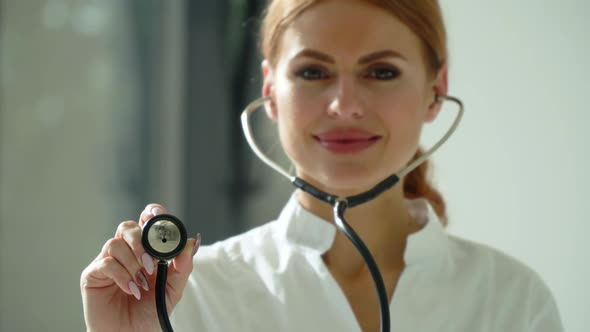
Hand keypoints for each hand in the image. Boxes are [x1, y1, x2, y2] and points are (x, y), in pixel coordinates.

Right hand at [81, 204, 199, 331]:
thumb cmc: (150, 312)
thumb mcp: (173, 289)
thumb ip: (183, 266)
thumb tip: (191, 242)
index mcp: (146, 251)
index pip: (146, 222)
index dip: (152, 213)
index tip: (158, 217)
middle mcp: (126, 252)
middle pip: (128, 226)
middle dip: (141, 242)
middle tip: (151, 264)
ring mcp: (108, 261)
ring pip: (115, 242)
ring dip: (132, 263)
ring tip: (142, 284)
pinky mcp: (93, 274)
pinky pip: (105, 262)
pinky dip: (122, 276)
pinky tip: (131, 290)